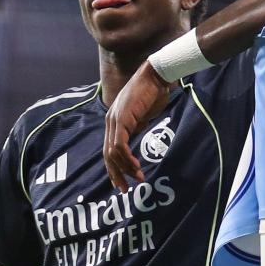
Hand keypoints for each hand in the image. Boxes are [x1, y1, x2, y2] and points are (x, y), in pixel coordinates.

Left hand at [104, 61, 170, 192]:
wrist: (156, 76)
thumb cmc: (153, 93)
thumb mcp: (143, 116)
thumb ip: (137, 128)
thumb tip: (137, 139)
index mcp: (114, 122)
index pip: (109, 150)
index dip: (114, 168)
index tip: (122, 182)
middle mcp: (110, 121)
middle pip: (107, 154)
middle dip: (116, 174)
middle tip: (125, 189)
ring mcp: (114, 120)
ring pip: (114, 152)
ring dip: (126, 168)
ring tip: (138, 177)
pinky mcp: (122, 119)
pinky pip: (120, 144)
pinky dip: (127, 158)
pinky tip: (136, 166)